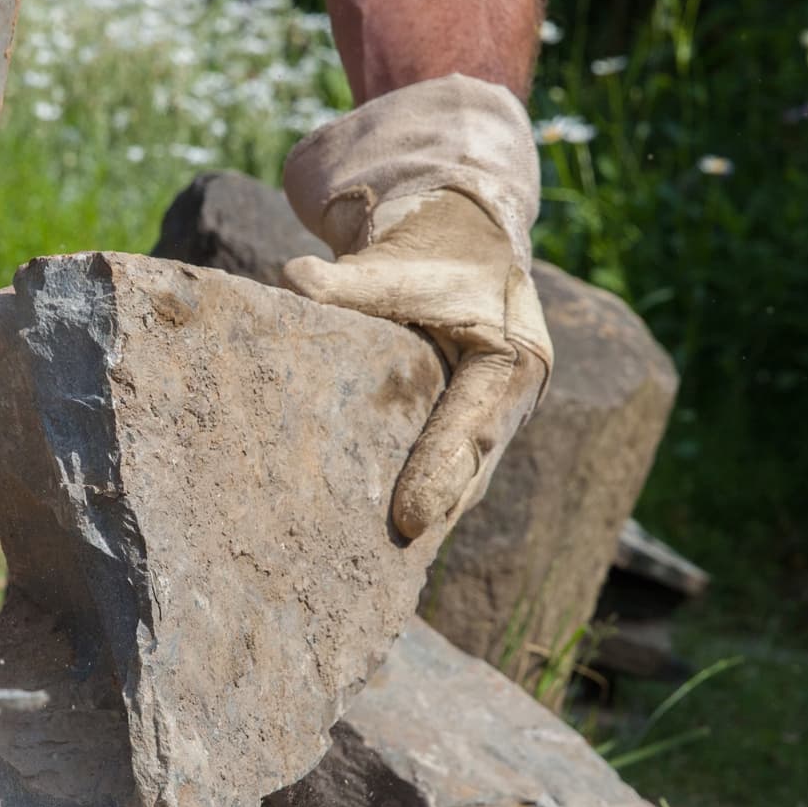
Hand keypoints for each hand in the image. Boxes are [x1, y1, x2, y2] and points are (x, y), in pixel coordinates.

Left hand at [280, 74, 552, 539]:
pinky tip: (380, 545)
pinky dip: (421, 500)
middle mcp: (512, 395)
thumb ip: (353, 278)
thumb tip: (294, 279)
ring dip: (429, 519)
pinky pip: (447, 470)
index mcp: (512, 358)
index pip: (473, 426)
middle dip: (436, 514)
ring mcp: (494, 415)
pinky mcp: (468, 423)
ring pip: (463, 477)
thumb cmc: (432, 246)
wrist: (458, 235)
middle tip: (393, 562)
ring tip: (380, 570)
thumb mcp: (403, 260)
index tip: (410, 520)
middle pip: (472, 467)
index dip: (441, 474)